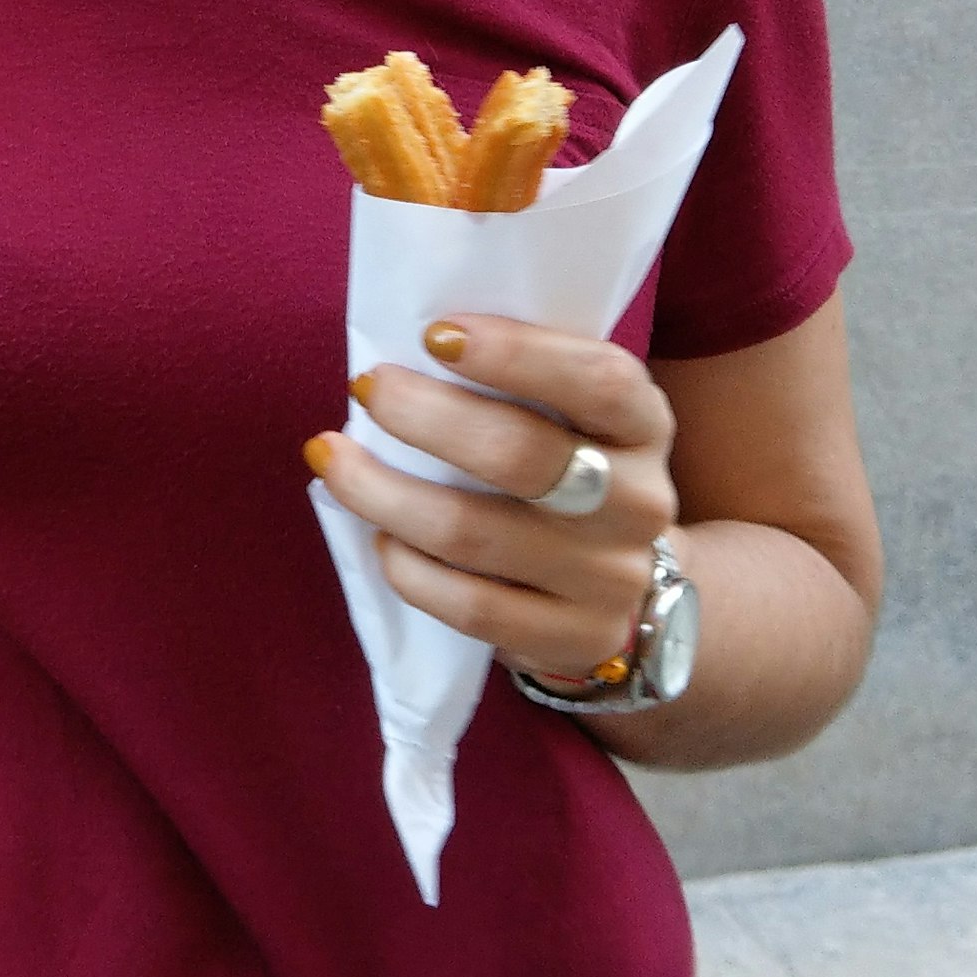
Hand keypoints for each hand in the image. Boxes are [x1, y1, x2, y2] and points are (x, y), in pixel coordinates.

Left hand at [312, 314, 678, 686]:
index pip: (598, 380)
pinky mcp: (572, 641)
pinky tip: (380, 538)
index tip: (435, 335)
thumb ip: (522, 382)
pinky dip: (409, 568)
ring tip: (333, 460)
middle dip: (425, 416)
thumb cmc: (570, 471)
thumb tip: (409, 351)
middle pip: (521, 455)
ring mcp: (608, 579)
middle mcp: (638, 501)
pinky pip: (468, 606)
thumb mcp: (575, 416)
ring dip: (384, 492)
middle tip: (366, 388)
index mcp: (643, 425)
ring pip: (474, 533)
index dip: (515, 354)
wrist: (622, 587)